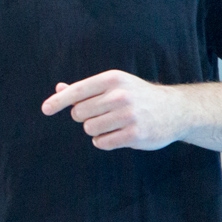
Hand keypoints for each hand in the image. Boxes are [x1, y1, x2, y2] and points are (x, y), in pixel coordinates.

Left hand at [41, 70, 193, 150]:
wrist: (175, 110)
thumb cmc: (138, 96)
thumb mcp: (114, 85)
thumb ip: (86, 89)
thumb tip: (59, 89)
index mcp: (112, 79)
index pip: (77, 91)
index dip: (58, 102)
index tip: (45, 109)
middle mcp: (120, 95)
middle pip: (79, 113)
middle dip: (85, 117)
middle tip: (102, 114)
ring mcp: (128, 115)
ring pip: (89, 129)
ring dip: (96, 130)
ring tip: (113, 124)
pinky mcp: (135, 134)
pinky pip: (101, 143)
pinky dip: (104, 141)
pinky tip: (118, 135)